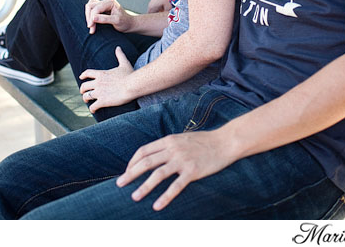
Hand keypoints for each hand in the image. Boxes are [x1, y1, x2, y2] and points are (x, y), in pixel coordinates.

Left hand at [79, 47, 135, 110]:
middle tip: (84, 92)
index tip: (81, 77)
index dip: (83, 75)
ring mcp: (99, 92)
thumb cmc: (130, 75)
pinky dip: (92, 109)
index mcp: (101, 74)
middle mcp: (98, 83)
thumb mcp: (124, 64)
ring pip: (86, 96)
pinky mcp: (102, 101)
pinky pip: (93, 106)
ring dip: (86, 99)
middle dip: (82, 90)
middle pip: (84, 86)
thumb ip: (120, 55)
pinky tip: (94, 110)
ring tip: (87, 102)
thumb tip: (118, 48)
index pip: (87, 73)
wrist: (132, 85)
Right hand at [85, 0, 133, 33]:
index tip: (91, 27)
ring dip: (88, 16)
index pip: (96, 8)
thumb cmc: (125, 22)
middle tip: (91, 28)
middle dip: (89, 17)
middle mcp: (106, 1)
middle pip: (91, 6)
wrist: (129, 24)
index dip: (91, 17)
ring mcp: (103, 3)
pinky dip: (90, 16)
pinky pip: (91, 9)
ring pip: (90, 6)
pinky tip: (92, 23)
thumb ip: (104, 19)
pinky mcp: (101, 8)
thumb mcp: (116, 21)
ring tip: (91, 26)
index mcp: (110, 2)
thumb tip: (93, 18)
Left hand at [116, 129, 234, 210]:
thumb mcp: (182, 139)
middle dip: (130, 174)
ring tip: (134, 197)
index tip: (127, 172)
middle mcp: (173, 149)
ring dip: (144, 186)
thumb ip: (168, 146)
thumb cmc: (204, 141)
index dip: (132, 162)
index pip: (144, 151)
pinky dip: (165, 197)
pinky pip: (176, 186)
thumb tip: (154, 155)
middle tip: (119, 184)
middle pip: (146, 162)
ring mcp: (182, 160)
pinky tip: (157, 206)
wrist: (225, 142)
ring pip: (157, 174)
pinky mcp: (193, 171)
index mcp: (168, 141)